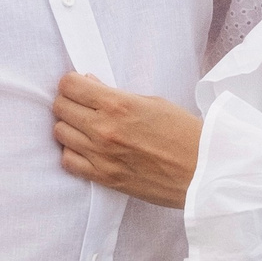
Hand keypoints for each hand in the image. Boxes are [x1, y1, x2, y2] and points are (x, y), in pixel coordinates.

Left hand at [54, 74, 201, 208]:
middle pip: (60, 107)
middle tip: (83, 105)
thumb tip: (90, 85)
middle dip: (69, 102)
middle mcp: (104, 128)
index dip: (72, 83)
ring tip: (86, 127)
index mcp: (118, 105)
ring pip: (60, 132)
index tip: (79, 86)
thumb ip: (117, 95)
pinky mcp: (103, 177)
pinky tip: (86, 148)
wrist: (202, 171)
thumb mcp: (153, 102)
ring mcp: (100, 155)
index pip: (70, 86)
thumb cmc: (184, 134)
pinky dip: (73, 152)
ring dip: (70, 126)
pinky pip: (68, 161)